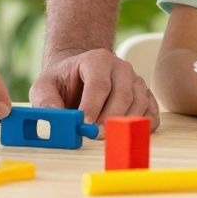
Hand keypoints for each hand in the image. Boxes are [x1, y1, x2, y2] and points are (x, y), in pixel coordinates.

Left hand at [32, 48, 159, 127]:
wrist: (79, 76)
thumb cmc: (63, 82)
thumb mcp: (44, 86)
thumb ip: (45, 100)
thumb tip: (55, 118)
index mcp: (97, 60)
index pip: (99, 84)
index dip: (93, 106)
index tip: (84, 126)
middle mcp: (121, 67)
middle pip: (122, 95)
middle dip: (109, 119)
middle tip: (95, 136)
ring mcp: (136, 81)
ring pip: (139, 104)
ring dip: (124, 124)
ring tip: (106, 137)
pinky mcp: (145, 96)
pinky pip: (152, 113)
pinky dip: (143, 126)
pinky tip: (126, 134)